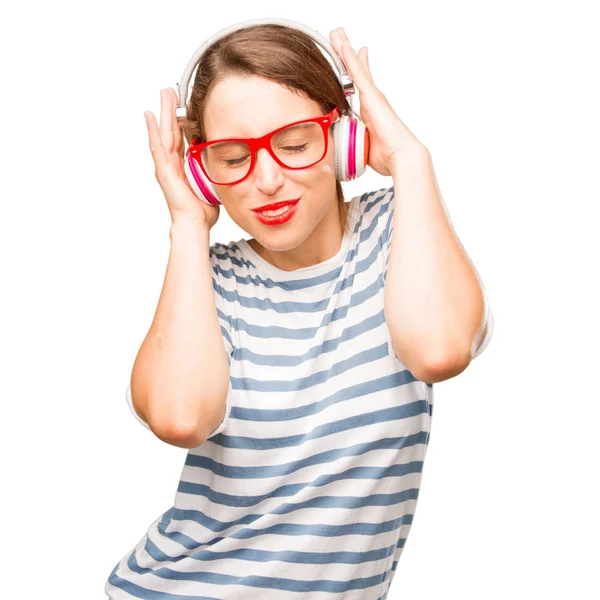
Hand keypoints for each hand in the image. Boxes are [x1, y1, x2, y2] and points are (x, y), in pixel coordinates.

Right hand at [144, 88, 219, 228]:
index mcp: (183, 166)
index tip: (184, 104)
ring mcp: (166, 166)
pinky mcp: (164, 171)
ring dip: (163, 113)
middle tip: (170, 90)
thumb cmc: (203, 210)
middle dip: (171, 110)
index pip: (181, 137)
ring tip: (163, 94)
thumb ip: (214, 170)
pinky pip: (158, 147)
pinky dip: (153, 131)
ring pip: (164, 133)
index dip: (181, 121)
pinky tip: (149, 116)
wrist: (194, 223)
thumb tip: (228, 161)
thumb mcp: (212, 182)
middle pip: (170, 130)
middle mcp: (172, 164)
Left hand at [328, 27, 428, 175]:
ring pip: (356, 68)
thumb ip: (355, 144)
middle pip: (358, 72)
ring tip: (337, 32)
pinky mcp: (372, 97)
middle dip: (348, 54)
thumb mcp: (365, 148)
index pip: (360, 87)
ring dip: (346, 50)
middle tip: (340, 36)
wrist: (402, 157)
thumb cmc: (388, 157)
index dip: (356, 71)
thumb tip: (347, 150)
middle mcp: (373, 101)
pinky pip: (357, 74)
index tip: (351, 57)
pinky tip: (342, 46)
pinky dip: (349, 59)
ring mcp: (373, 97)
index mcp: (371, 112)